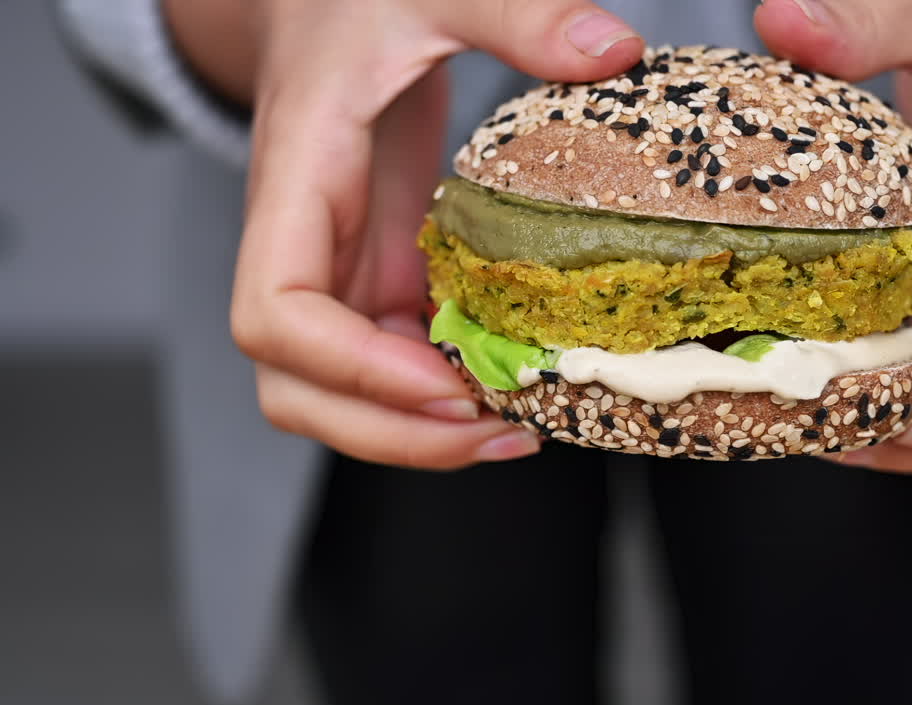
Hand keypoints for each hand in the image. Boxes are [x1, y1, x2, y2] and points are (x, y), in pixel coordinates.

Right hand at [180, 0, 644, 467]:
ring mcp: (339, 273)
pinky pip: (393, 365)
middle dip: (392, 430)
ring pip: (339, 395)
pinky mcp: (377, 278)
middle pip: (299, 388)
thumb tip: (612, 50)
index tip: (446, 378)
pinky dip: (441, 396)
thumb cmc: (358, 0)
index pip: (275, 315)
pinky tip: (513, 392)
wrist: (326, 8)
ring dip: (416, 431)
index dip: (353, 368)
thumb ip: (514, 14)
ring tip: (515, 427)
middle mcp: (303, 250)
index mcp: (295, 188)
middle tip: (499, 430)